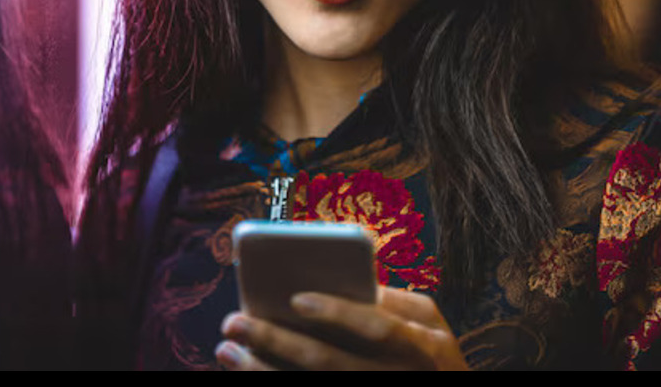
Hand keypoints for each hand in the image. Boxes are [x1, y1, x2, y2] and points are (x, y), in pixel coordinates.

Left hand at [216, 285, 467, 370]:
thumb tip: (342, 283)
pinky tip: (247, 371)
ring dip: (262, 371)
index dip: (338, 313)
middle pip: (330, 363)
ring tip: (227, 350)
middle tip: (235, 321)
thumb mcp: (431, 326)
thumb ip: (393, 303)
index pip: (378, 327)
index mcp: (421, 346)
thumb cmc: (433, 357)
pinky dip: (273, 383)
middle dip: (277, 341)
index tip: (296, 299)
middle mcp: (395, 376)